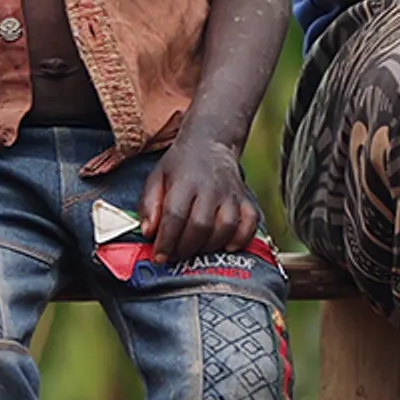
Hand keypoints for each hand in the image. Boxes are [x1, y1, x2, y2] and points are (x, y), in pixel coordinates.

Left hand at [140, 130, 263, 262]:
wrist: (211, 143)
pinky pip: (250, 223)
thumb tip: (148, 233)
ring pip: (226, 228)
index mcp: (185, 181)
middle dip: (186, 248)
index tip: (159, 257)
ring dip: (209, 246)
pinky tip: (227, 246)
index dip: (166, 240)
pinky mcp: (246, 199)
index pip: (175, 215)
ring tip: (196, 251)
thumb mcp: (156, 177)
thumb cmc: (180, 165)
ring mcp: (231, 194)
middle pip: (200, 226)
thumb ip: (149, 205)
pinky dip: (241, 239)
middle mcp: (210, 188)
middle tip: (175, 256)